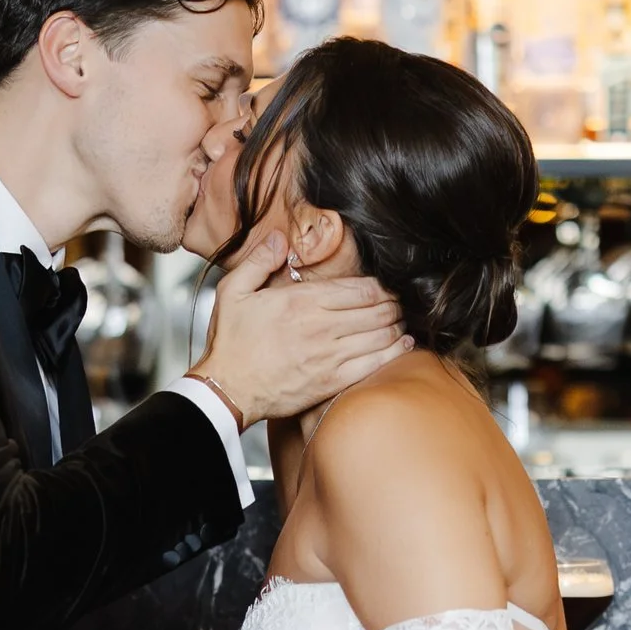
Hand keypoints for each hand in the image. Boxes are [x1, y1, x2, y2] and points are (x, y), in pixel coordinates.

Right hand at [192, 232, 407, 426]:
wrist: (227, 389)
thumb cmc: (230, 344)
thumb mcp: (232, 292)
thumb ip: (258, 261)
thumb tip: (279, 239)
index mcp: (302, 301)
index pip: (358, 288)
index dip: (379, 286)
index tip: (384, 287)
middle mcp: (321, 326)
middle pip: (375, 309)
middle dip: (392, 304)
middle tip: (397, 303)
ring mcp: (329, 355)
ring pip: (379, 334)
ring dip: (396, 325)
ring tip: (400, 320)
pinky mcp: (331, 381)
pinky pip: (373, 363)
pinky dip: (394, 351)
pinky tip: (403, 344)